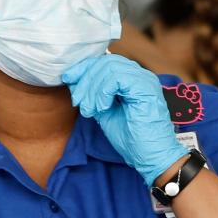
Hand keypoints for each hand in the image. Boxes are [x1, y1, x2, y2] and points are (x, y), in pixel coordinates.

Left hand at [62, 54, 187, 186]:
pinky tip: (101, 108)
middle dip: (85, 79)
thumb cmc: (131, 138)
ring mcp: (144, 80)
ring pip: (109, 67)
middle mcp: (140, 75)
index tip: (68, 79)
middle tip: (78, 101)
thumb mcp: (104, 112)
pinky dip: (103, 92)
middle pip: (105, 62)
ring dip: (92, 88)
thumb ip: (92, 95)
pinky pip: (117, 78)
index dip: (83, 68)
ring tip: (89, 109)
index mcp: (132, 79)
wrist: (150, 156)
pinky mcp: (145, 87)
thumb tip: (74, 80)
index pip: (105, 62)